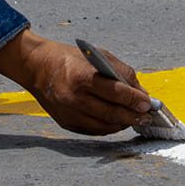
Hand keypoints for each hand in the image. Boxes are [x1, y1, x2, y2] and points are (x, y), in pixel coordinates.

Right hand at [0, 31, 153, 135]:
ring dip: (123, 123)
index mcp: (81, 77)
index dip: (134, 100)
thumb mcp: (98, 55)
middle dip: (133, 116)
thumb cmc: (69, 59)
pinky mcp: (66, 123)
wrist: (36, 67)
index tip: (148, 104)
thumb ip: (121, 72)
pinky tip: (118, 121)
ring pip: (104, 126)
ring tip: (135, 118)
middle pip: (111, 113)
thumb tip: (140, 92)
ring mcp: (69, 113)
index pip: (114, 92)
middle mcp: (73, 98)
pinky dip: (108, 127)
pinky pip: (93, 130)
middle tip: (147, 116)